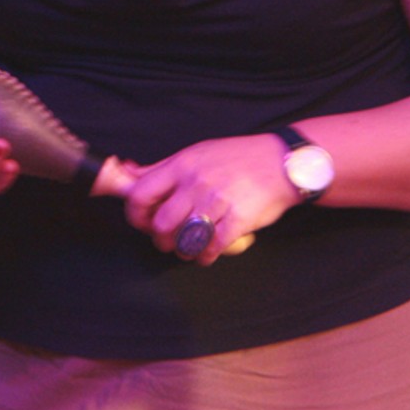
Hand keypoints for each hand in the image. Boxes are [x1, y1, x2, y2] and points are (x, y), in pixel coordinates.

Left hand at [122, 134, 298, 265]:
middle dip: (160, 239)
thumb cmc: (238, 157)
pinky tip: (208, 252)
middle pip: (161, 224)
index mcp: (183, 165)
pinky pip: (211, 248)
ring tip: (189, 246)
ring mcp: (217, 201)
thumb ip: (162, 167)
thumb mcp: (197, 153)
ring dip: (183, 250)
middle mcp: (196, 182)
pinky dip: (206, 256)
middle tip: (168, 240)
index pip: (141, 194)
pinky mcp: (237, 219)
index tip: (144, 222)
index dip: (136, 215)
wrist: (282, 162)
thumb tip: (127, 172)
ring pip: (184, 239)